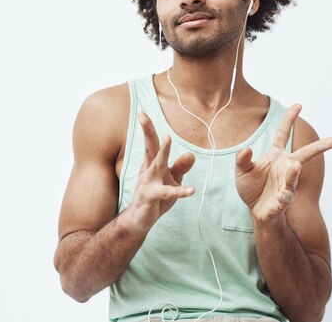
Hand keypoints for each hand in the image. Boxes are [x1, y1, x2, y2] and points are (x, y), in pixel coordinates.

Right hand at [126, 112, 195, 232]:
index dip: (148, 128)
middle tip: (142, 115)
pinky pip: (166, 193)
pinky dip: (180, 192)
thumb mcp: (172, 179)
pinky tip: (191, 190)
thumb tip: (191, 154)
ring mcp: (147, 184)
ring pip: (156, 165)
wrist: (139, 220)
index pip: (151, 143)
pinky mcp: (151, 198)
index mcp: (151, 164)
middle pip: (148, 147)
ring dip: (163, 152)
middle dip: (147, 131)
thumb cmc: (156, 196)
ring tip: (168, 139)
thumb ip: (181, 167)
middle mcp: (147, 170)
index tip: (142, 112)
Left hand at [235, 104, 331, 224]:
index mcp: (276, 155)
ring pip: (294, 175)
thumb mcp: (242, 171)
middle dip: (320, 147)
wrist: (256, 211)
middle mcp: (286, 166)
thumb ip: (242, 159)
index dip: (289, 119)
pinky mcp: (284, 199)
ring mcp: (287, 182)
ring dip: (294, 171)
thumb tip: (246, 149)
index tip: (298, 105)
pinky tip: (281, 196)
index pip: (284, 134)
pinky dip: (284, 196)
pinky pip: (286, 196)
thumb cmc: (251, 188)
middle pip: (305, 154)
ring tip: (296, 166)